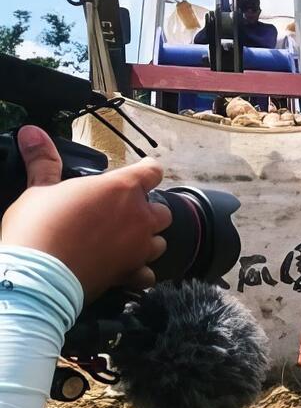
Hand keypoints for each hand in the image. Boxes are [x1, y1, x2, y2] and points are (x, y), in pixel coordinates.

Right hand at [0, 126, 172, 298]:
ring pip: (159, 242)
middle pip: (161, 211)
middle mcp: (138, 217)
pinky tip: (128, 270)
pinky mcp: (132, 272)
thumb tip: (32, 132)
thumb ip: (44, 161)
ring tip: (127, 241)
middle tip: (125, 213)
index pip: (152, 172)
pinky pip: (148, 273)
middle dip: (148, 211)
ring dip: (147, 241)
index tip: (145, 169)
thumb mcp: (39, 189)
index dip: (149, 169)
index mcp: (121, 189)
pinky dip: (141, 272)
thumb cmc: (38, 227)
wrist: (38, 275)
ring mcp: (139, 247)